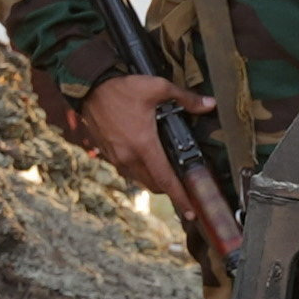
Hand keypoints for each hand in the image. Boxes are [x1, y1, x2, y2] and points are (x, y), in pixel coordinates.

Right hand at [79, 72, 210, 199]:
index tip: (191, 211)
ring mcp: (116, 157)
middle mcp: (129, 157)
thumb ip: (186, 99)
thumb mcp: (157, 88)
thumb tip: (210, 104)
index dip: (180, 197)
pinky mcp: (107, 154)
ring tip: (168, 175)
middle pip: (154, 185)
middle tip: (185, 189)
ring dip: (154, 181)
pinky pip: (128, 171)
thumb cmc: (122, 88)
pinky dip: (140, 172)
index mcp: (144, 145)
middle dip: (170, 190)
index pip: (166, 179)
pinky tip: (147, 161)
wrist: (88, 87)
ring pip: (140, 180)